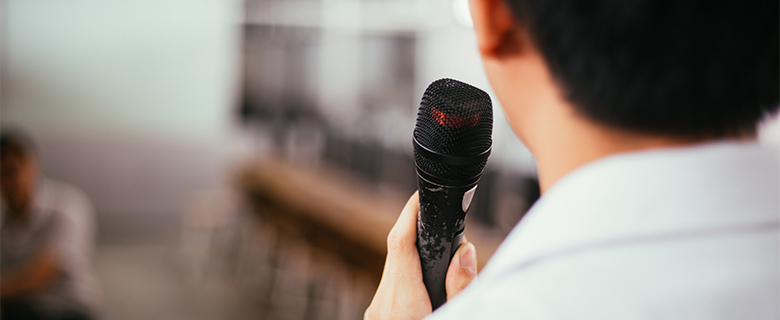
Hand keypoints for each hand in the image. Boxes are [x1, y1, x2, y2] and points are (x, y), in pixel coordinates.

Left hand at [365, 192, 477, 319]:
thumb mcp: (456, 317)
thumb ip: (460, 287)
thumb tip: (464, 251)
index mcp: (404, 302)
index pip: (400, 241)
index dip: (410, 212)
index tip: (421, 196)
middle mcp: (384, 303)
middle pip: (397, 252)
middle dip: (419, 236)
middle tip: (445, 232)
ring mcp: (378, 309)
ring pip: (394, 268)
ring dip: (415, 259)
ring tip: (442, 262)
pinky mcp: (378, 313)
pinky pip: (391, 286)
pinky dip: (409, 278)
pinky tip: (426, 285)